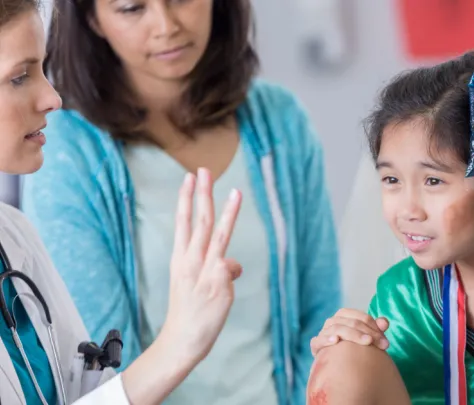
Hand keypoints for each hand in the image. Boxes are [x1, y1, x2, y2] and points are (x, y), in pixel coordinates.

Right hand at [158, 167, 242, 364]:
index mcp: (180, 260)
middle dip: (202, 194)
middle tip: (204, 170)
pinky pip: (231, 267)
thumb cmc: (190, 312)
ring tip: (236, 192)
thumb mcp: (199, 285)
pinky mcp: (217, 284)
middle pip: (198, 221)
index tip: (189, 177)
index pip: (183, 223)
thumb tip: (235, 265)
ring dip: (228, 212)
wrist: (182, 341)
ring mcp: (203, 272)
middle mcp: (189, 262)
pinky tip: (223, 290)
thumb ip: (217, 268)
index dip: (186, 199)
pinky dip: (231, 272)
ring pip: (217, 235)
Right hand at [310, 309, 389, 355]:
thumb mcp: (365, 337)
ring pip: (338, 328)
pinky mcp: (316, 345)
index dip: (376, 328)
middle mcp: (332, 321)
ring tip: (367, 342)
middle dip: (369, 333)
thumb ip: (376, 329)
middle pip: (352, 323)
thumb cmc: (352, 347)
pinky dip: (326, 339)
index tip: (386, 342)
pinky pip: (318, 340)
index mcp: (344, 315)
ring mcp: (323, 332)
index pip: (362, 317)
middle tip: (383, 346)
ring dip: (354, 335)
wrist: (334, 362)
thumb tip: (385, 322)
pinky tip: (335, 340)